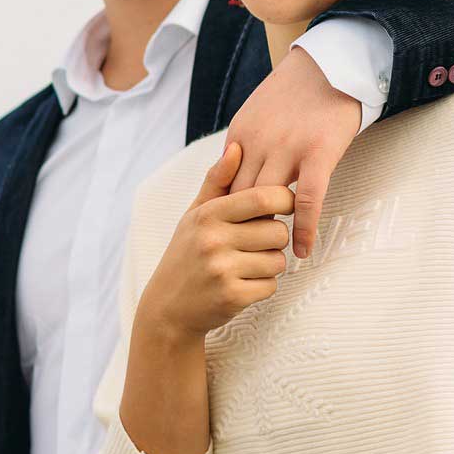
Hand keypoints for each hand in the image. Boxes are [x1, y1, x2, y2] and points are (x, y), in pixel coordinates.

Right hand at [138, 142, 293, 339]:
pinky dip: (263, 286)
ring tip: (247, 264)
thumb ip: (218, 181)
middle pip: (277, 231)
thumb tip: (236, 146)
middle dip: (275, 237)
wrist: (168, 307)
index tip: (285, 205)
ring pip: (278, 260)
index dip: (285, 199)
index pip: (263, 197)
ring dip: (270, 264)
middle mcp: (214, 240)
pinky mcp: (232, 296)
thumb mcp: (195, 214)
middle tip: (259, 242)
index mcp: (208, 214)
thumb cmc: (186, 254)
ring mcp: (222, 269)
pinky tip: (242, 283)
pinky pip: (271, 286)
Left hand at [225, 46, 361, 258]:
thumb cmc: (295, 90)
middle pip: (240, 199)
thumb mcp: (256, 112)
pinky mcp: (318, 154)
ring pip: (268, 202)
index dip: (227, 214)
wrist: (331, 63)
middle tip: (247, 253)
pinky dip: (304, 230)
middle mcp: (258, 144)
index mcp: (240, 135)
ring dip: (269, 232)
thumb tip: (233, 175)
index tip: (230, 234)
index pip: (224, 186)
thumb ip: (243, 144)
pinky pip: (307, 202)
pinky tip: (304, 251)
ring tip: (272, 255)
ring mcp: (288, 150)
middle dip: (241, 227)